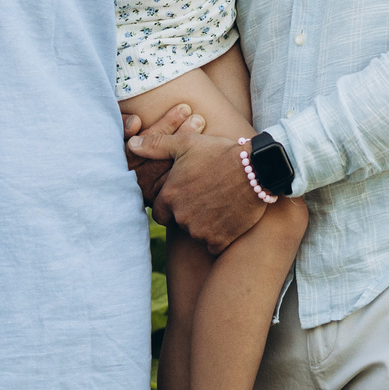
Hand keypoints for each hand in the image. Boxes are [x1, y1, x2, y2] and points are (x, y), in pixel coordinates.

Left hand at [127, 110, 264, 251]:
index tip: (186, 195)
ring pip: (196, 234)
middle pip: (179, 222)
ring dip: (204, 225)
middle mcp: (181, 217)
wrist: (257, 169)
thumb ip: (156, 146)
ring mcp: (200, 231)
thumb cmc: (219, 153)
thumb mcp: (186, 144)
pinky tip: (229, 218)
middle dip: (188, 213)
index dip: (170, 205)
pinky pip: (213, 245)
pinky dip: (220, 236)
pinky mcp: (219, 240)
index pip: (159, 212)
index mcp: (169, 197)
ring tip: (220, 204)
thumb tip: (131, 145)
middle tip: (206, 197)